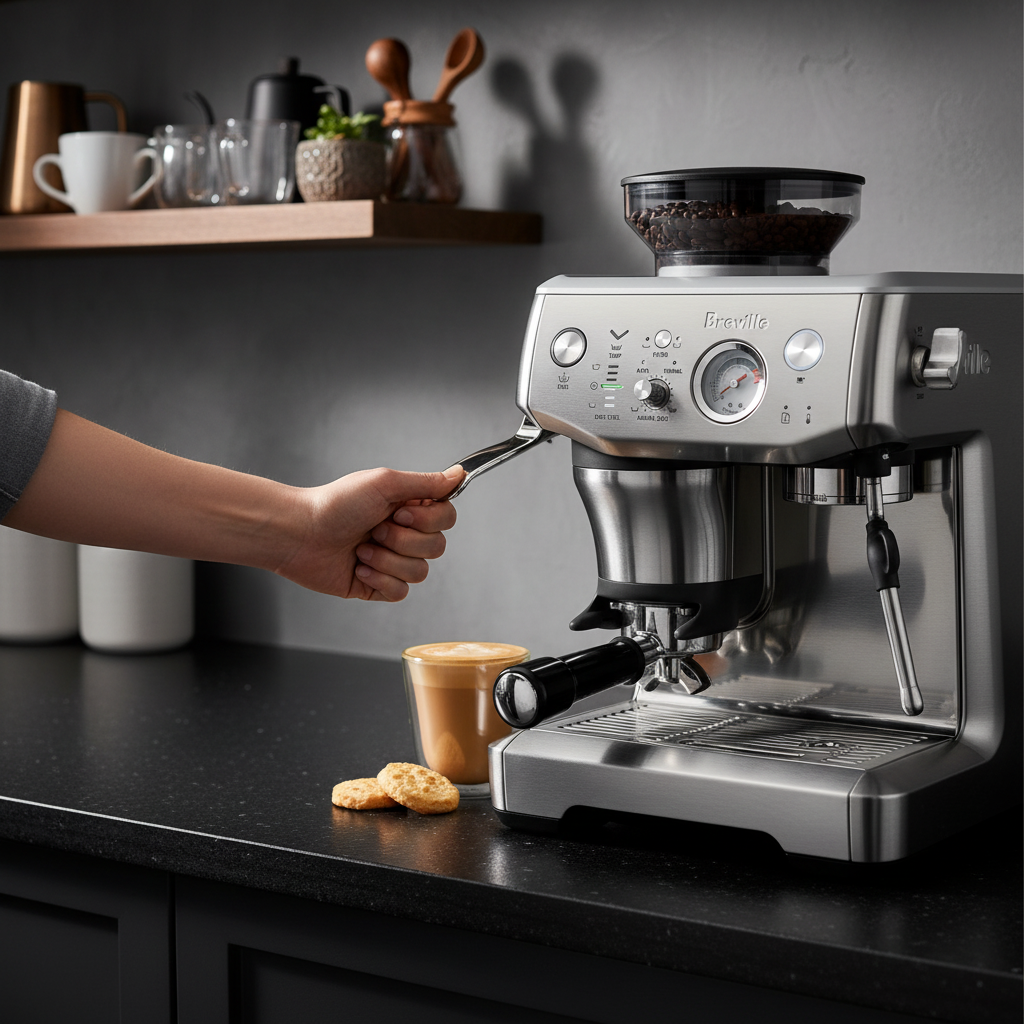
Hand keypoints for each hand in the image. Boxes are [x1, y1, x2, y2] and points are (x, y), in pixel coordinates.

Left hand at [274, 465, 463, 600]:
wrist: (299, 534)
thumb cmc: (335, 504)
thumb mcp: (384, 483)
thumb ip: (426, 483)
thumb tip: (459, 473)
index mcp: (408, 508)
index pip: (447, 518)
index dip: (429, 520)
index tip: (400, 511)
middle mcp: (404, 534)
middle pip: (438, 547)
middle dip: (403, 540)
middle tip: (374, 529)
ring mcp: (392, 561)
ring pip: (420, 572)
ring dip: (388, 559)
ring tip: (361, 549)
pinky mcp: (378, 586)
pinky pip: (400, 593)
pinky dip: (379, 579)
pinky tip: (358, 567)